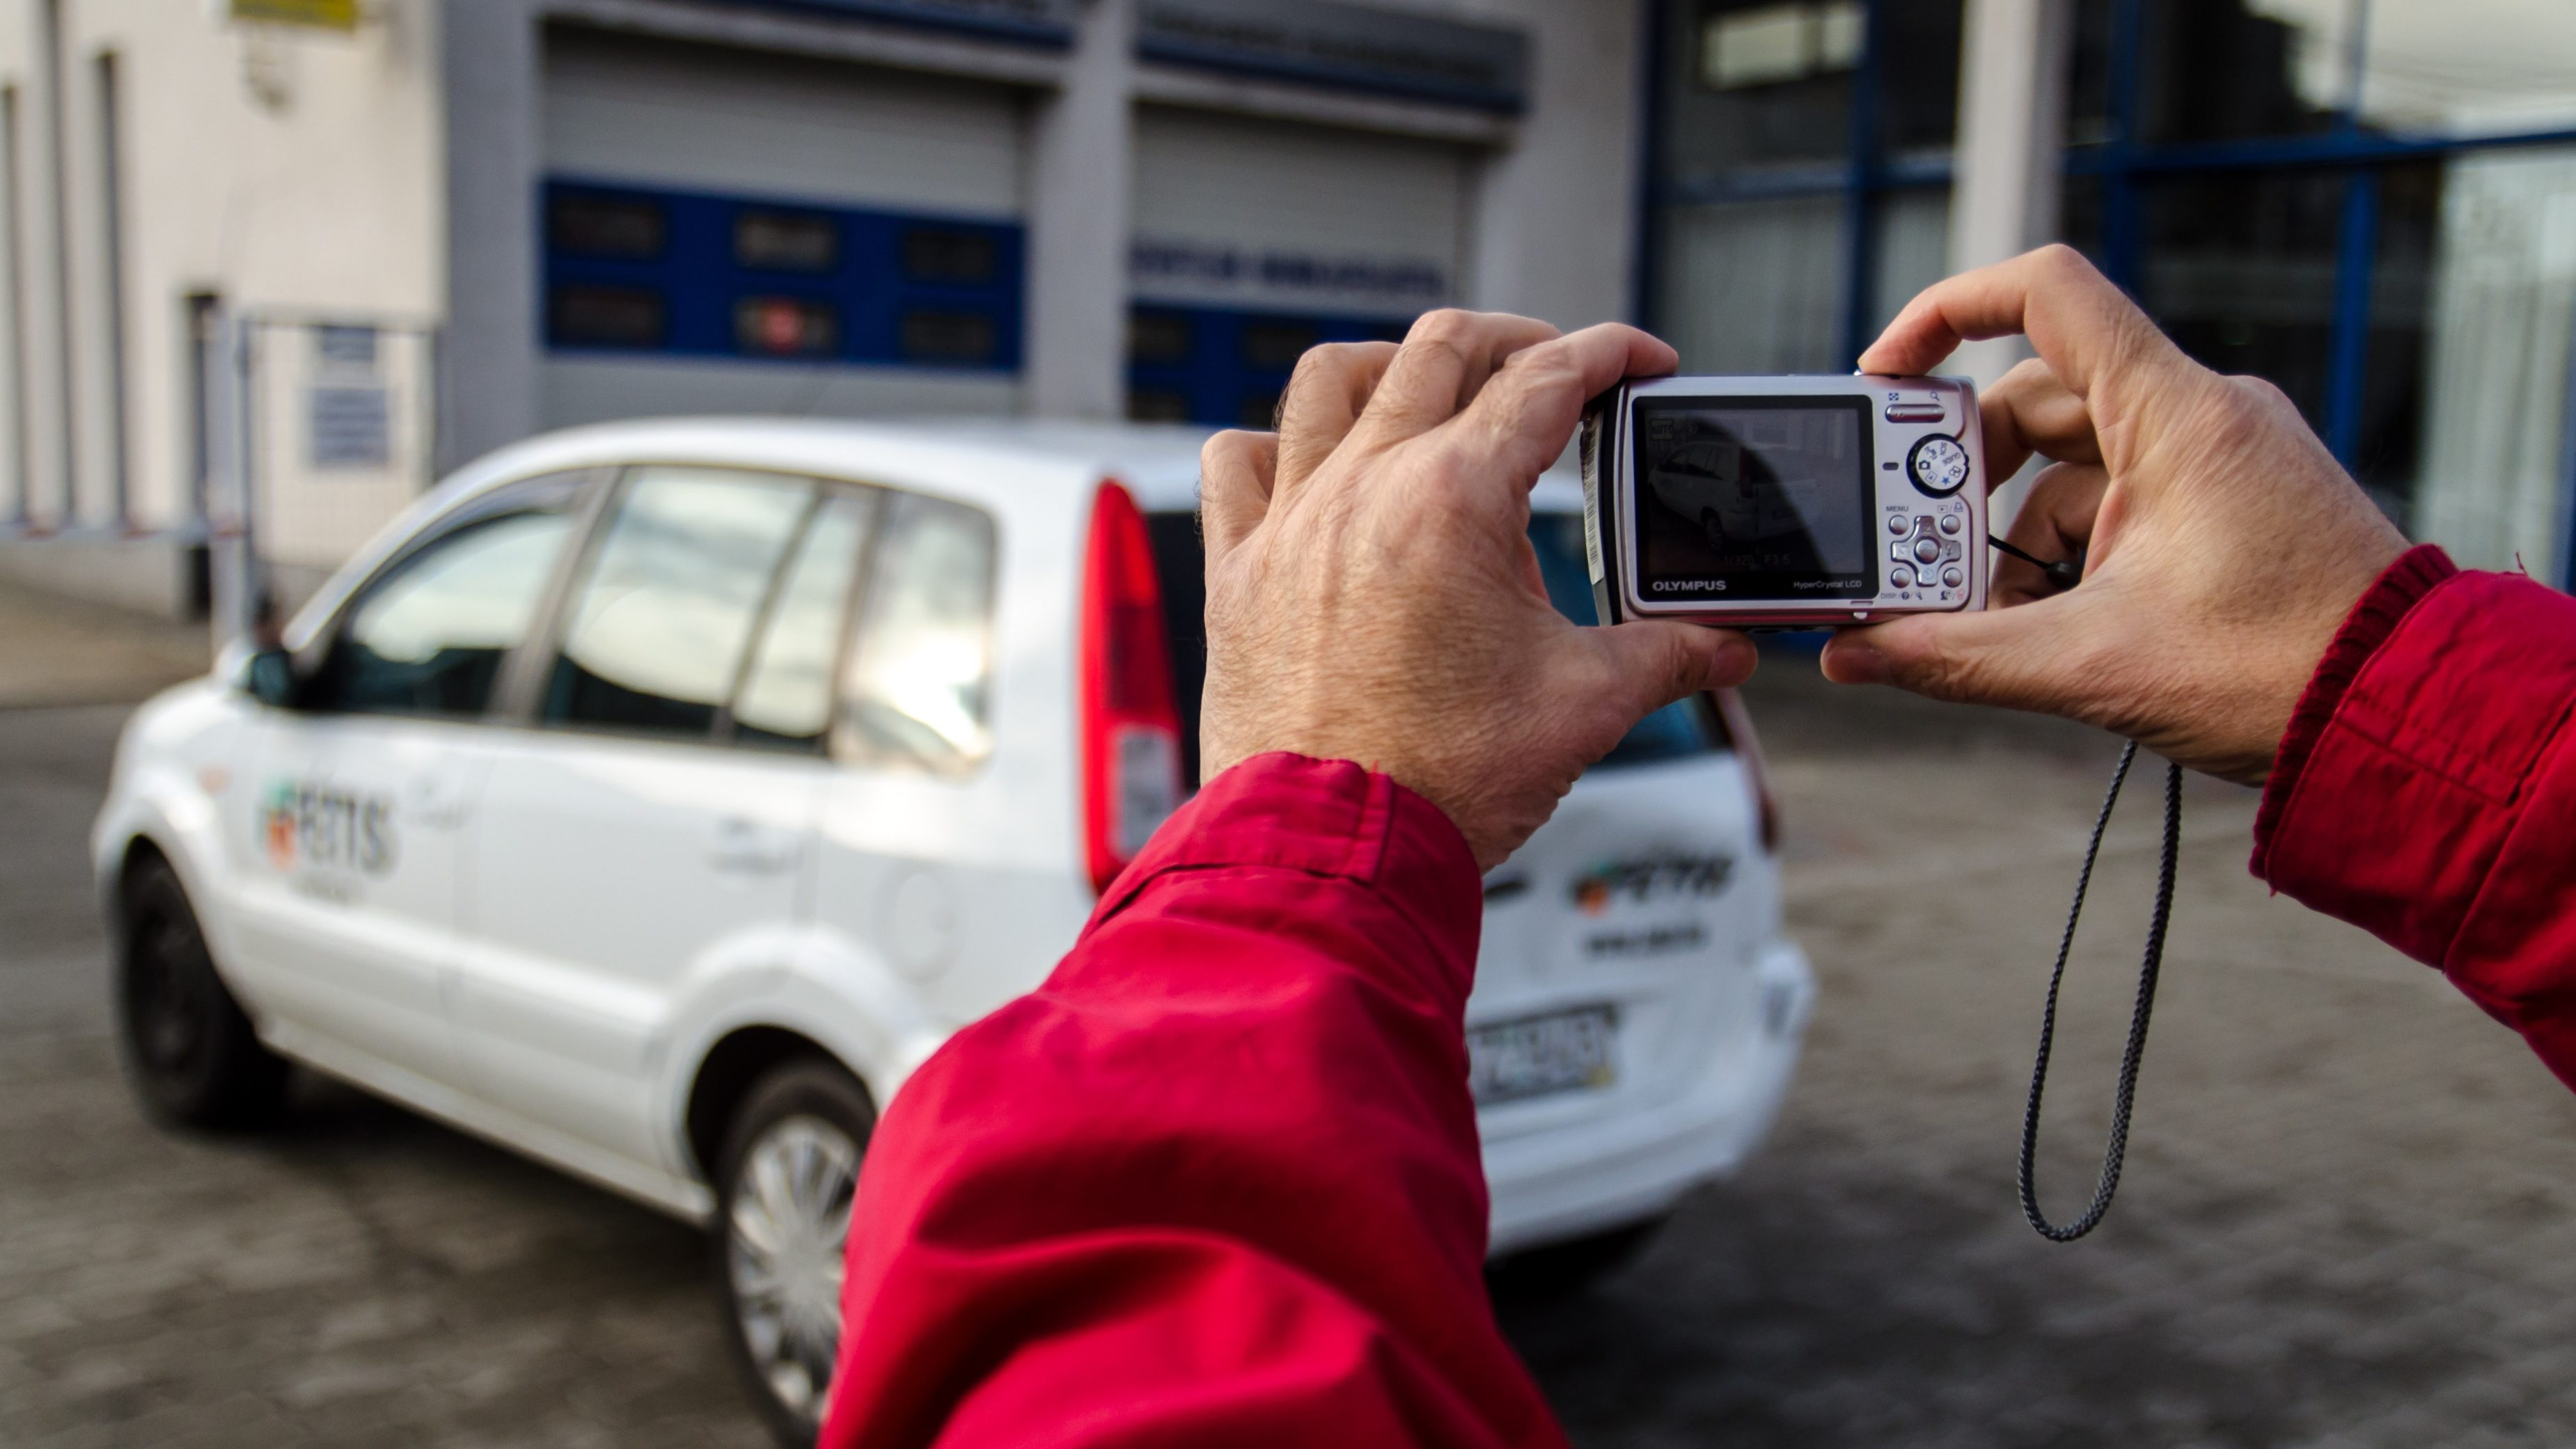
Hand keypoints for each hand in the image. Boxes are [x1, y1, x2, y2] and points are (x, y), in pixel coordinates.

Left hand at [1196, 311, 1756, 868]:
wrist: (1333, 854)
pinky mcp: (1238, 572)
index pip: (1545, 382)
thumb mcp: (1585, 706)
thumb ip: (1668, 657)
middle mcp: (1364, 488)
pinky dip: (1275, 443)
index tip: (1641, 363)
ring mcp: (1291, 523)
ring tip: (1435, 388)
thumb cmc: (1445, 782)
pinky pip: (1238, 463)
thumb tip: (1727, 647)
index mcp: (1453, 499)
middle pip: (1440, 350)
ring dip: (1393, 366)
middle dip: (1514, 342)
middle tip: (1557, 370)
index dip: (1609, 355)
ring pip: (1329, 380)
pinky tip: (1310, 463)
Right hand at [1822, 246, 2407, 784]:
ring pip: (2072, 465)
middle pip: (2037, 399)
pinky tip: (2043, 627)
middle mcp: (2200, 416)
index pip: (2047, 294)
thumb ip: (1956, 656)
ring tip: (1981, 618)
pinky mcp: (2226, 509)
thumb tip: (1850, 655)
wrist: (2407, 719)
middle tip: (1912, 545)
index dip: (1947, 313)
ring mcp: (2217, 462)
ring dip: (2011, 535)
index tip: (1884, 376)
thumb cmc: (2283, 673)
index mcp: (2177, 413)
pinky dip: (2064, 555)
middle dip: (1962, 476)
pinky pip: (2116, 505)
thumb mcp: (2094, 665)